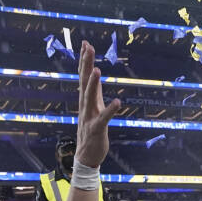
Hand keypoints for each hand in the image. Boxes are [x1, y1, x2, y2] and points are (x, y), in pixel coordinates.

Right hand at [74, 41, 120, 168]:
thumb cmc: (91, 131)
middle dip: (86, 64)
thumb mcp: (93, 107)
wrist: (86, 156)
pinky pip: (104, 119)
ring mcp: (89, 117)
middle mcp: (86, 106)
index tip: (86, 44)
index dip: (84, 60)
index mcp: (86, 100)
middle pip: (85, 82)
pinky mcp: (96, 129)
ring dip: (93, 84)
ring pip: (90, 98)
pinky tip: (117, 102)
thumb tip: (94, 74)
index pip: (84, 76)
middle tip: (87, 47)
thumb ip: (94, 91)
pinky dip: (110, 110)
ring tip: (96, 70)